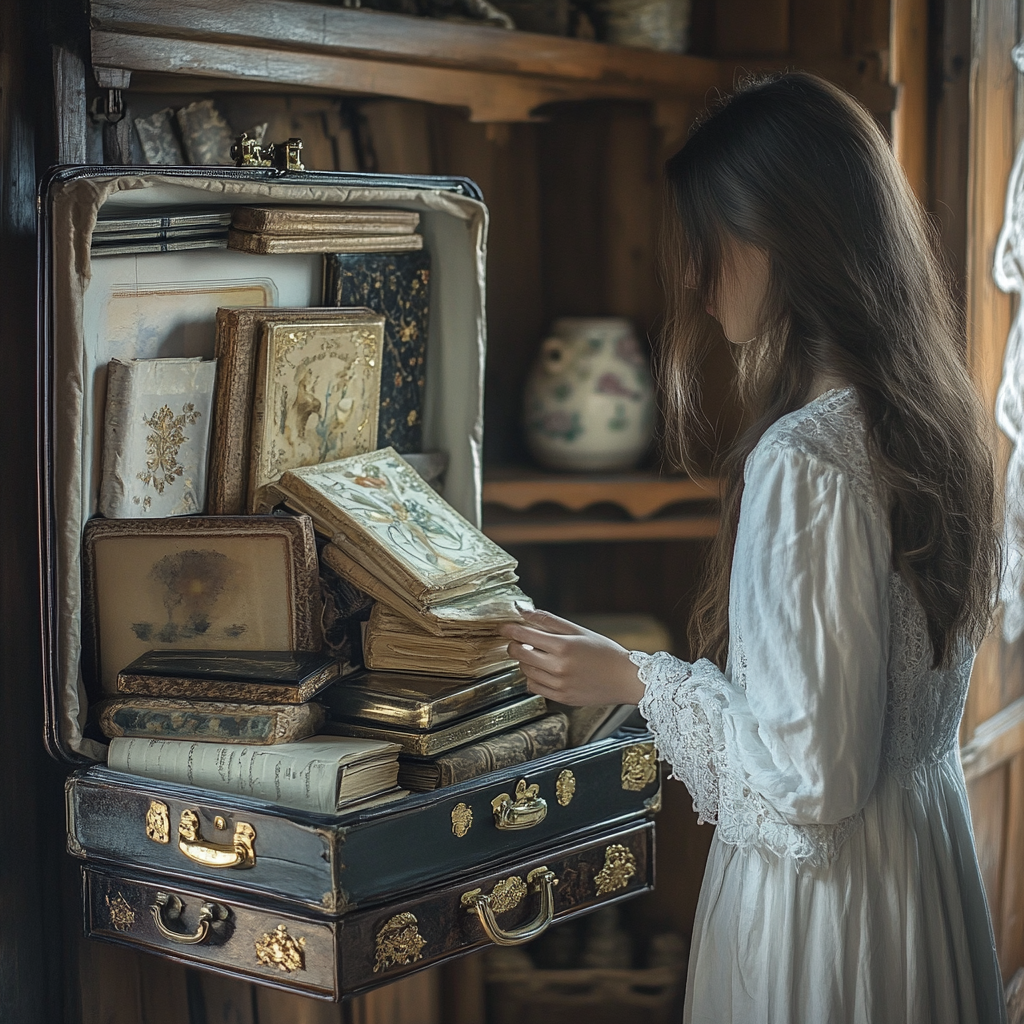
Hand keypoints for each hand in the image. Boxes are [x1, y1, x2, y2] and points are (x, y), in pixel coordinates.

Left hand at [498, 609, 644, 706]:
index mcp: (564, 646)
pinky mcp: (561, 698)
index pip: (524, 635)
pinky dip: (533, 677)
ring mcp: (559, 685)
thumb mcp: (578, 630)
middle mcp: (559, 667)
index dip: (509, 630)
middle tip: (518, 641)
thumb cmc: (604, 652)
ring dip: (525, 661)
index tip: (503, 627)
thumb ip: (549, 621)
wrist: (624, 679)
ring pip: (525, 671)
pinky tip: (544, 670)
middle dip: (513, 645)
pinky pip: (534, 687)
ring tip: (537, 654)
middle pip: (519, 655)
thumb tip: (524, 611)